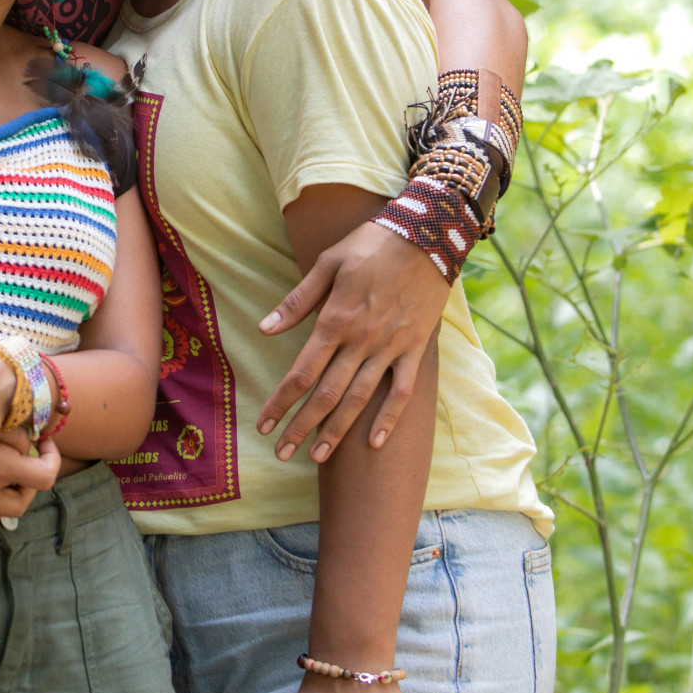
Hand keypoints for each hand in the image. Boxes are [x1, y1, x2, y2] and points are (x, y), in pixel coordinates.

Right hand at [0, 437, 61, 526]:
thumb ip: (16, 429)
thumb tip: (34, 439)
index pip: (45, 477)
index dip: (53, 460)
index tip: (45, 444)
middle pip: (24, 502)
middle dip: (30, 482)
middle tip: (26, 460)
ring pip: (2, 515)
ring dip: (10, 497)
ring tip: (9, 474)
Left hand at [258, 221, 447, 462]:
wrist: (429, 235)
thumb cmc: (372, 244)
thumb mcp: (328, 263)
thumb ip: (297, 301)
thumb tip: (264, 329)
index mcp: (335, 320)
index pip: (301, 373)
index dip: (280, 402)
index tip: (263, 425)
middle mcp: (361, 341)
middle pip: (326, 395)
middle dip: (301, 427)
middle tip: (282, 453)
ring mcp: (391, 348)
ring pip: (360, 400)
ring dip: (337, 431)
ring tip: (317, 457)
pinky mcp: (415, 348)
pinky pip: (402, 392)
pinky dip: (388, 419)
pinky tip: (373, 443)